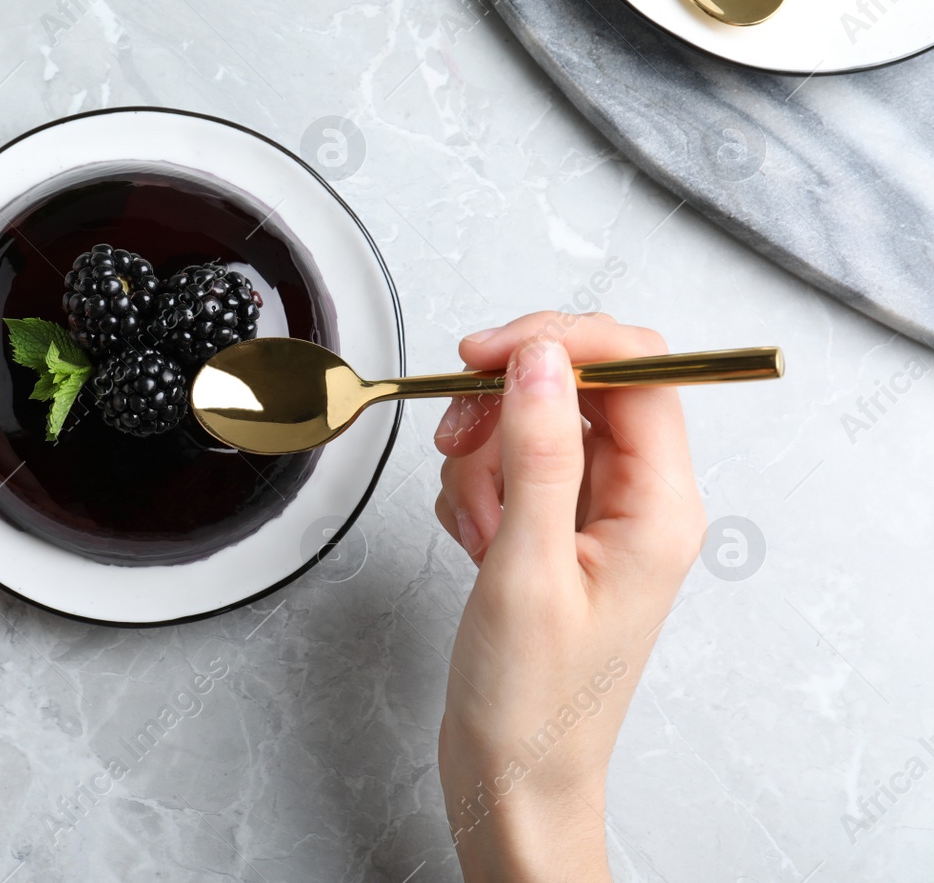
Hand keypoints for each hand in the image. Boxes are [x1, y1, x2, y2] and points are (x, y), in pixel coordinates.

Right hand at [431, 313, 704, 881]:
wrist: (513, 773)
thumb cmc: (534, 700)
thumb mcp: (527, 566)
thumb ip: (539, 449)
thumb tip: (542, 356)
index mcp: (660, 505)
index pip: (637, 368)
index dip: (560, 343)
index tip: (485, 354)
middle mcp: (639, 500)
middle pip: (581, 387)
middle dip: (506, 404)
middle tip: (457, 437)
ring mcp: (597, 514)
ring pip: (536, 424)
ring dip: (484, 458)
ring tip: (476, 527)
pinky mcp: (557, 529)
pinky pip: (512, 464)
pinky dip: (476, 489)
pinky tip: (473, 541)